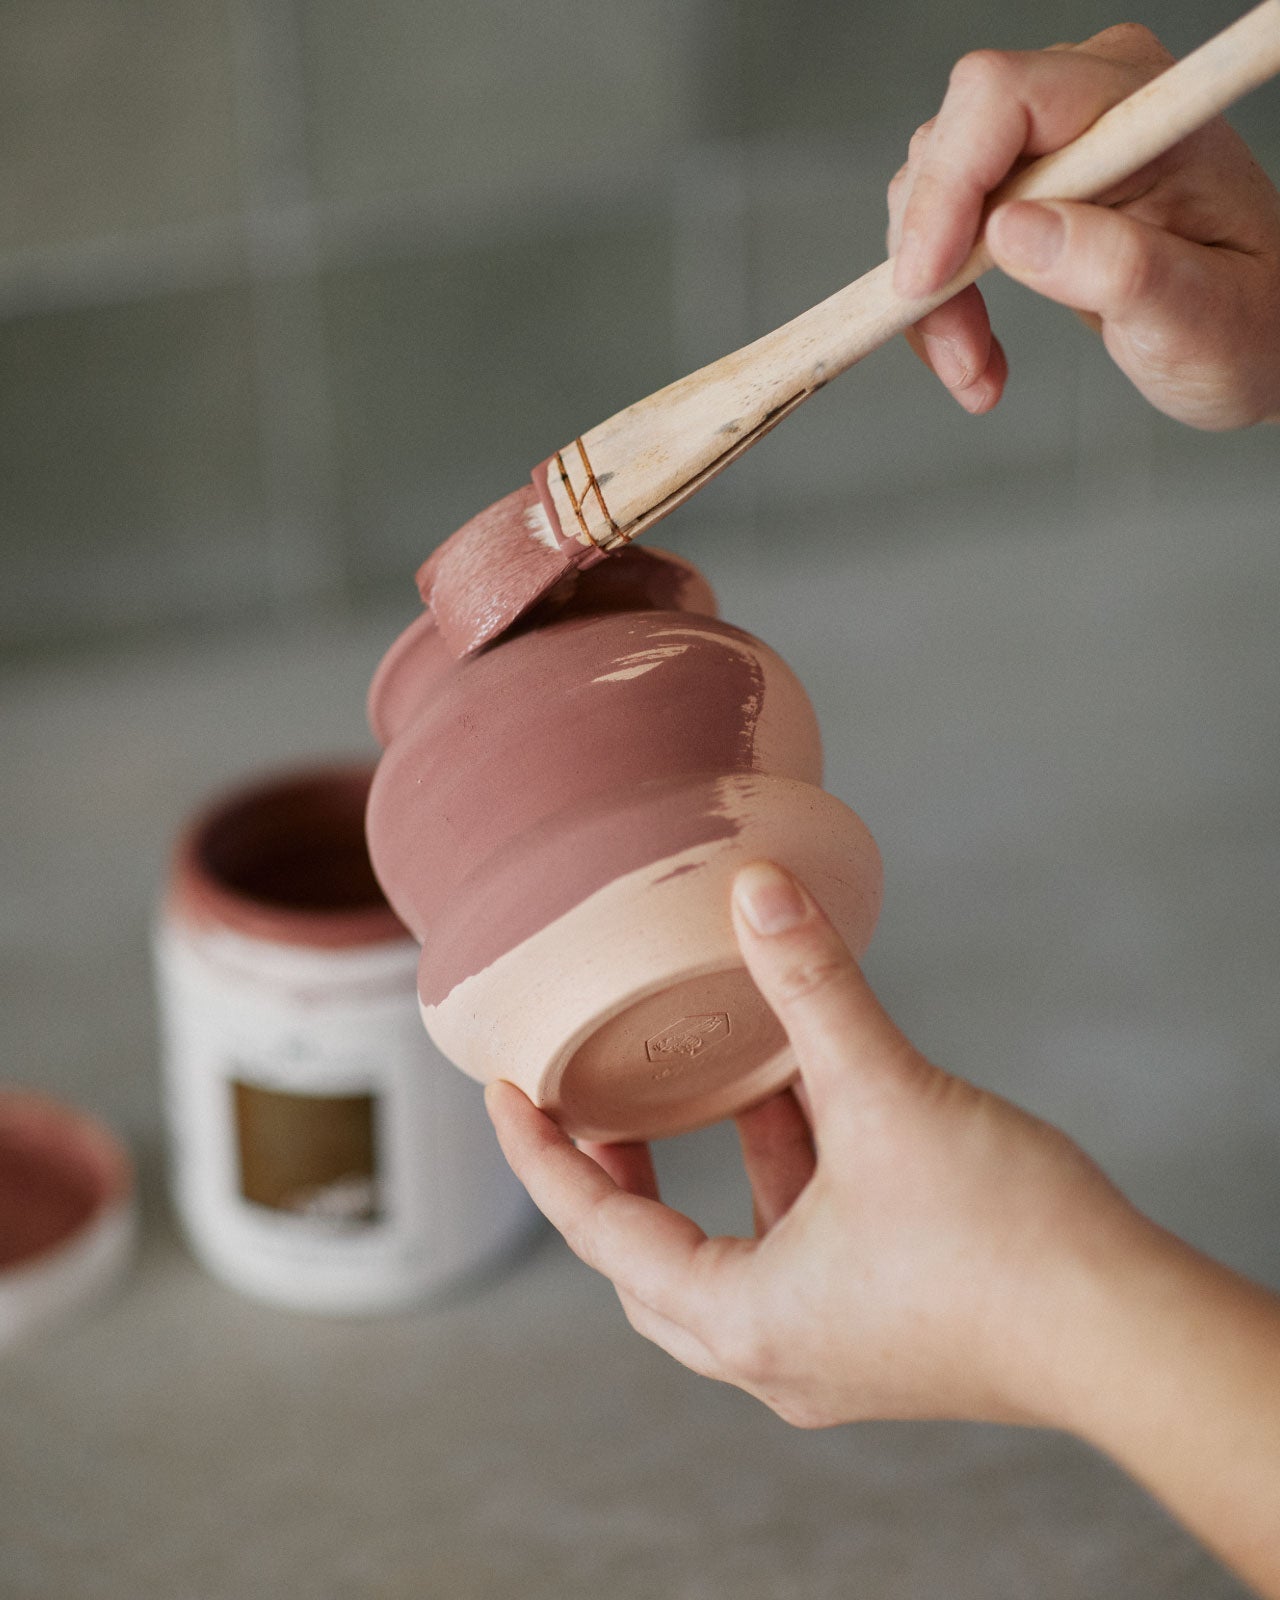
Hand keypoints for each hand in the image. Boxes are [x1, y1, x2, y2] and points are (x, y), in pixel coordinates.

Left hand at [485, 860, 1148, 1429]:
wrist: (1130, 1334)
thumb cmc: (1005, 1242)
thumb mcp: (885, 1094)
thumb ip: (813, 986)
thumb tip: (757, 889)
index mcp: (742, 1317)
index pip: (597, 1232)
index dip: (539, 1155)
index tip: (503, 1093)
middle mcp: (773, 1356)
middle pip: (650, 1264)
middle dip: (612, 1176)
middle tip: (588, 1101)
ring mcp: (833, 1356)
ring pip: (729, 1260)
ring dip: (711, 1172)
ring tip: (700, 1083)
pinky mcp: (885, 1338)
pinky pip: (797, 1258)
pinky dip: (783, 1186)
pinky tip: (807, 1108)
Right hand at [887, 24, 1279, 428]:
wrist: (1251, 336)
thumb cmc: (1246, 323)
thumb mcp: (1200, 318)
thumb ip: (1121, 269)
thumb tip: (1013, 232)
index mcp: (1141, 103)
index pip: (1001, 97)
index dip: (947, 184)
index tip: (926, 281)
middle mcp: (1084, 101)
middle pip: (946, 147)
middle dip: (932, 261)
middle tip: (962, 361)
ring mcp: (1044, 143)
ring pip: (927, 197)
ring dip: (931, 298)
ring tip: (976, 373)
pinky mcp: (1016, 189)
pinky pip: (936, 231)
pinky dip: (937, 304)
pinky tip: (975, 356)